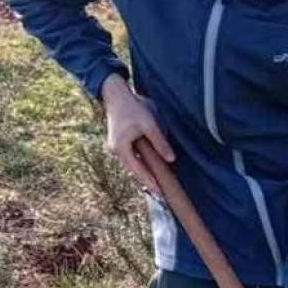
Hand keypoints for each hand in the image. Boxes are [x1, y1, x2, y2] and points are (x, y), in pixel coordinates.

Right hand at [102, 73, 173, 194]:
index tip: (160, 193)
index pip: (138, 171)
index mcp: (121, 149)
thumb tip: (171, 159)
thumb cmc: (132, 108)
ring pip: (133, 164)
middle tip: (162, 192)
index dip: (150, 182)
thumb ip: (160, 142)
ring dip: (145, 172)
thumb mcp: (149, 125)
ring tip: (159, 183)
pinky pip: (132, 157)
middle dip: (148, 180)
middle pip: (135, 170)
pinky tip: (152, 167)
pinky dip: (142, 163)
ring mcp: (117, 147)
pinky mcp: (120, 142)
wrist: (116, 95)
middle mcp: (116, 151)